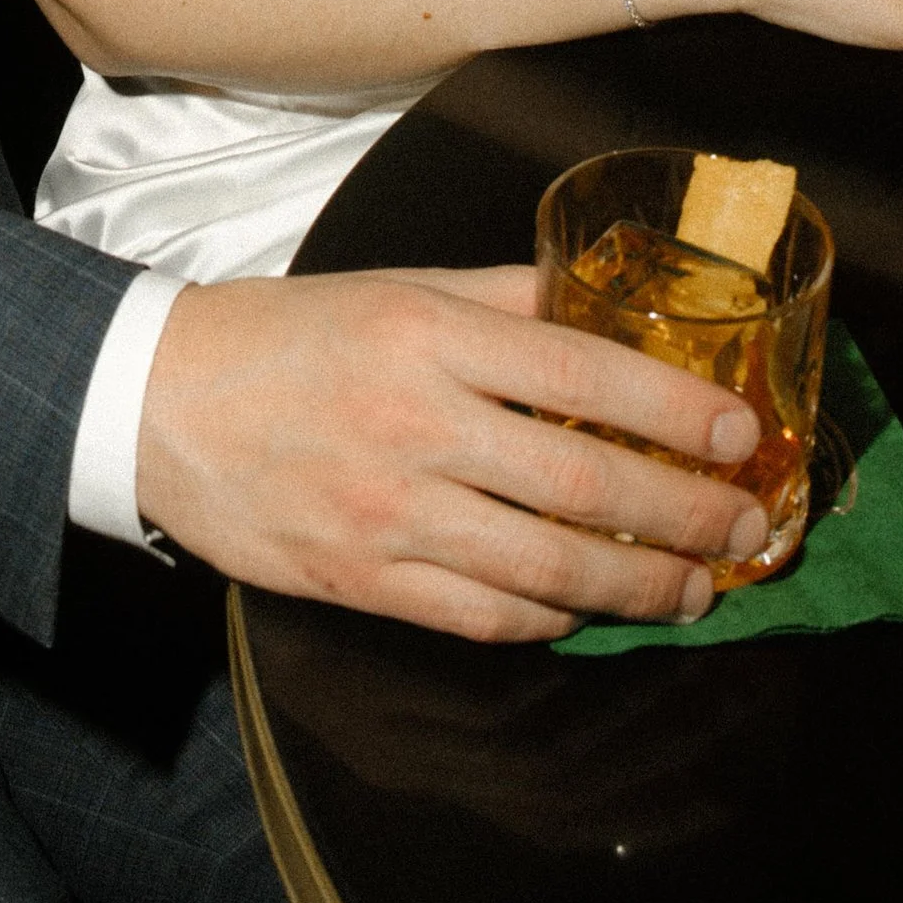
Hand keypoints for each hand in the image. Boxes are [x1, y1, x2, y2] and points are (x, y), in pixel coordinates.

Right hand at [135, 265, 768, 643]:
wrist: (156, 401)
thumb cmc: (286, 335)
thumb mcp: (397, 285)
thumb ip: (503, 299)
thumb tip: (604, 309)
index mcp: (428, 335)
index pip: (584, 374)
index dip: (677, 411)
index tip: (742, 435)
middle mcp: (416, 425)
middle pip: (585, 485)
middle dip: (686, 515)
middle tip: (746, 528)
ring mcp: (390, 514)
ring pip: (548, 568)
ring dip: (641, 587)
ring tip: (696, 588)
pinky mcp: (364, 581)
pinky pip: (484, 616)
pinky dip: (553, 617)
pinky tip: (589, 608)